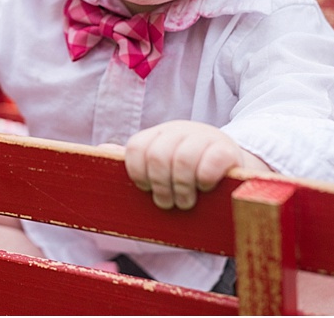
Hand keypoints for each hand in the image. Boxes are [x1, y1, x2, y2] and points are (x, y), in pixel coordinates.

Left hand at [123, 121, 260, 210]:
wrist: (233, 167)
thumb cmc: (189, 173)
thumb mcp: (160, 165)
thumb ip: (135, 160)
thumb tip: (100, 149)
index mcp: (158, 135)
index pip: (136, 148)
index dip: (137, 173)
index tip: (146, 189)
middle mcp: (178, 131)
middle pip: (157, 156)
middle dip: (160, 186)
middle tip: (167, 203)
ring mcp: (203, 137)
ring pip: (182, 160)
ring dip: (181, 188)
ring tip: (185, 202)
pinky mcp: (226, 149)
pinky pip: (210, 162)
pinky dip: (204, 180)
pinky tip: (206, 188)